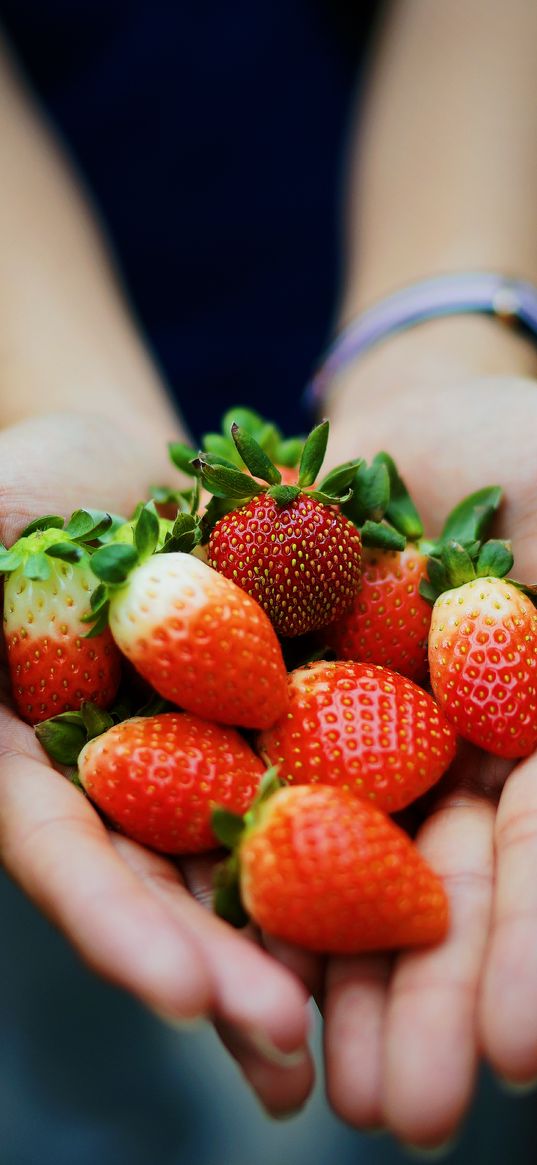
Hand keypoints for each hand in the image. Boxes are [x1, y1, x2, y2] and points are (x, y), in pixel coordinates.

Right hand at [0, 412, 313, 1115]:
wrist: (121, 468)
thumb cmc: (26, 493)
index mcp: (29, 762)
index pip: (61, 851)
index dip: (113, 921)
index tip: (176, 989)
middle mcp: (115, 782)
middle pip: (160, 886)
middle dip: (221, 963)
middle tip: (283, 1043)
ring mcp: (196, 756)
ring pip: (242, 858)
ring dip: (294, 940)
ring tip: (345, 1028)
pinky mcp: (270, 718)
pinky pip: (320, 771)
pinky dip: (356, 834)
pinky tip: (405, 894)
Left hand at [321, 353, 536, 1146]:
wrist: (416, 414)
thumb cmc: (525, 456)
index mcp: (528, 742)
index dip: (530, 953)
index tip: (518, 1056)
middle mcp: (452, 766)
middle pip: (441, 894)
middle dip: (425, 1003)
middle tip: (406, 1114)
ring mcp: (364, 746)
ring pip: (346, 873)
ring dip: (336, 980)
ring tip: (323, 1086)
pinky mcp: (277, 714)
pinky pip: (253, 797)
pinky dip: (245, 878)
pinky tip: (231, 965)